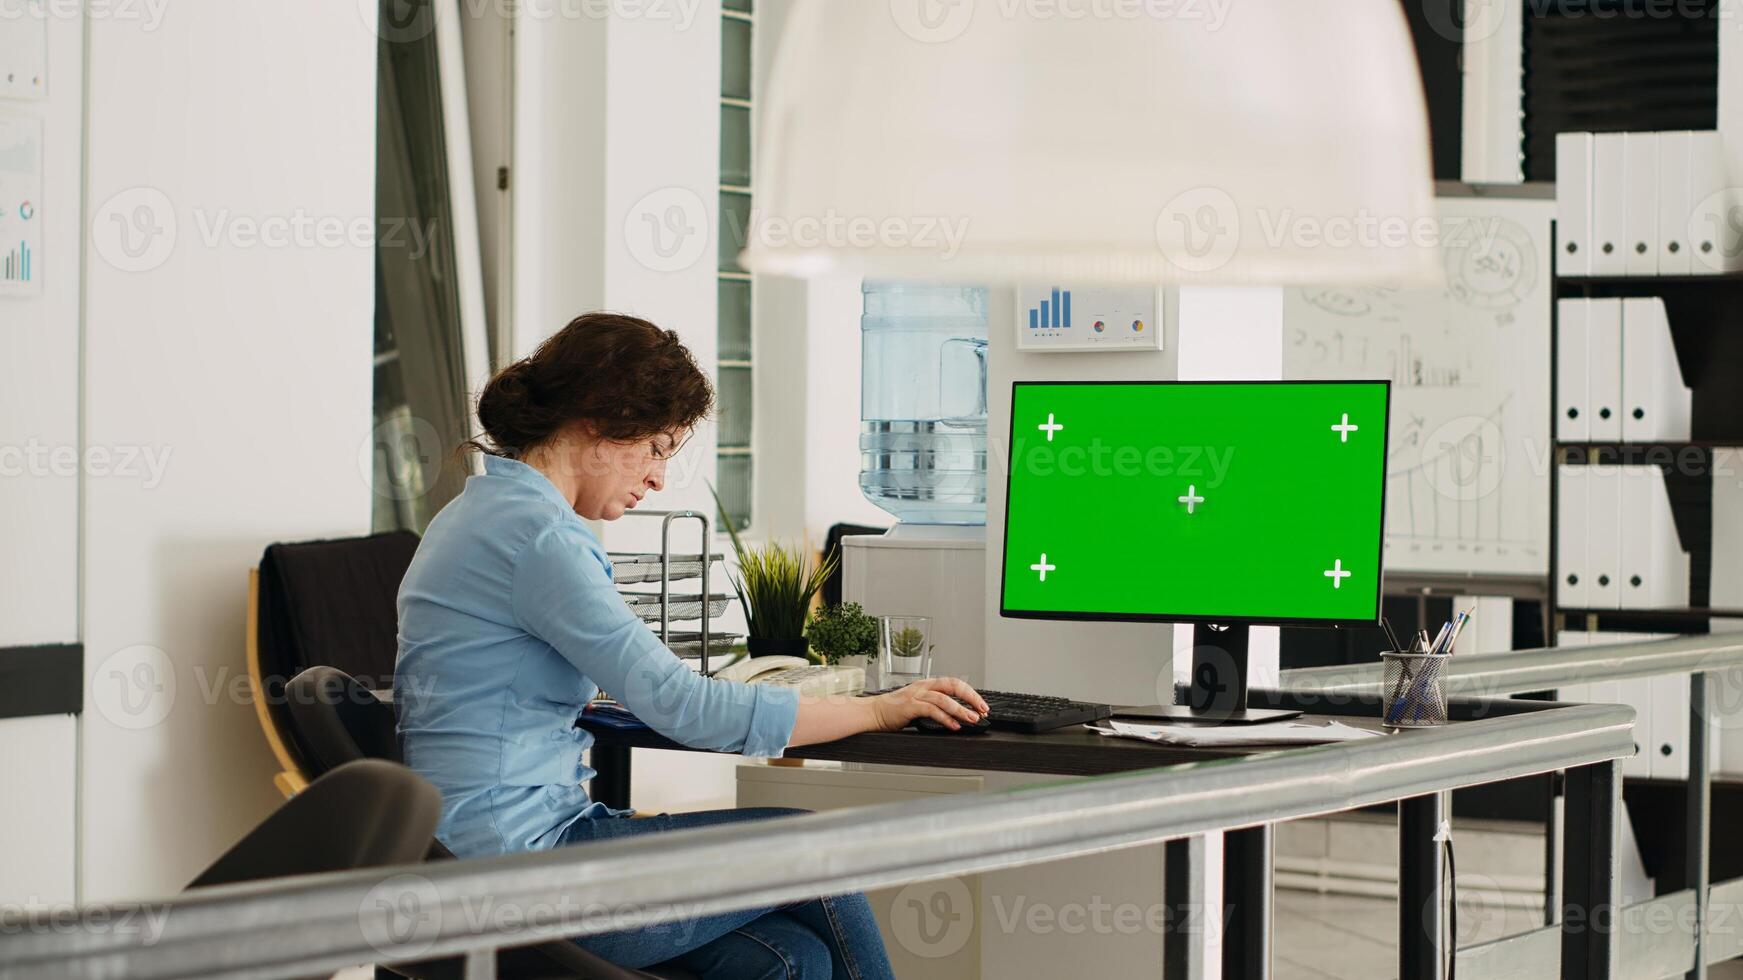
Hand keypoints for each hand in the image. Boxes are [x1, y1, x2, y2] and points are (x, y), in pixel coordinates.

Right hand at [868, 677, 989, 732]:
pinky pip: (931, 710)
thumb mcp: (919, 704)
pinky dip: (945, 718)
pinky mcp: (910, 706)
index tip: (982, 705)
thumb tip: (958, 715)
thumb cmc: (895, 711)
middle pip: (953, 686)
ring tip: (973, 719)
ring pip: (944, 699)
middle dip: (971, 697)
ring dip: (961, 709)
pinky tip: (954, 725)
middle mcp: (924, 686)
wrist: (873, 713)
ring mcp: (916, 695)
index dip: (970, 693)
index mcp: (928, 685)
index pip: (955, 683)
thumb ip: (936, 706)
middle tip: (983, 710)